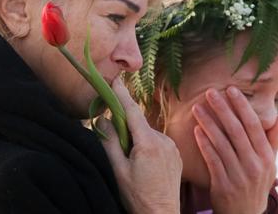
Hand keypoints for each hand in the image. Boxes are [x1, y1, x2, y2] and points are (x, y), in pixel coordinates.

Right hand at [98, 77, 181, 213]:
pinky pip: (157, 142)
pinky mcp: (176, 154)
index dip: (121, 94)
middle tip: (116, 146)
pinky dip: (147, 146)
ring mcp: (172, 147)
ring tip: (133, 163)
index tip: (114, 80)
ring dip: (137, 139)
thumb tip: (102, 119)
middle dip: (125, 127)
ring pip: (148, 133)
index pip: (132, 111)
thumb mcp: (118, 170)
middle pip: (138, 123)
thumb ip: (109, 142)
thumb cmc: (137, 197)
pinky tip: (144, 165)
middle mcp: (164, 141)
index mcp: (148, 143)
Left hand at [192, 87, 277, 213]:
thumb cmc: (256, 185)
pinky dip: (204, 144)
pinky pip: (212, 160)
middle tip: (210, 92)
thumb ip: (273, 141)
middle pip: (236, 131)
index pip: (254, 126)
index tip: (231, 90)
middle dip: (223, 109)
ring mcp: (239, 176)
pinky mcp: (223, 185)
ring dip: (208, 123)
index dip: (242, 107)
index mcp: (267, 157)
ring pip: (222, 143)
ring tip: (197, 107)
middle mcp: (254, 165)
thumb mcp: (270, 165)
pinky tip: (196, 130)